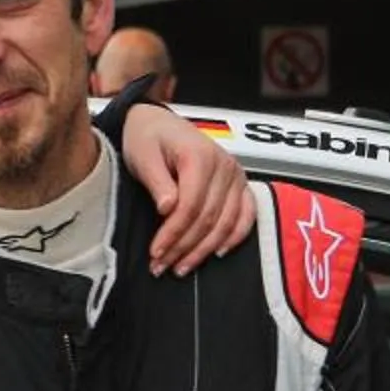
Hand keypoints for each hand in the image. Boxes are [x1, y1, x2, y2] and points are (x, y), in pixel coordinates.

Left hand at [118, 105, 254, 272]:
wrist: (157, 123)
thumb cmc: (148, 137)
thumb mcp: (143, 154)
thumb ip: (157, 181)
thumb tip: (167, 208)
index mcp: (201, 157)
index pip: (190, 207)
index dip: (173, 234)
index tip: (155, 252)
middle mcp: (225, 166)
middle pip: (208, 218)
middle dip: (184, 247)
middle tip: (162, 267)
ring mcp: (236, 175)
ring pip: (226, 222)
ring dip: (204, 249)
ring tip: (182, 267)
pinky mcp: (239, 183)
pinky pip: (247, 214)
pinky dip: (235, 235)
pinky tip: (218, 252)